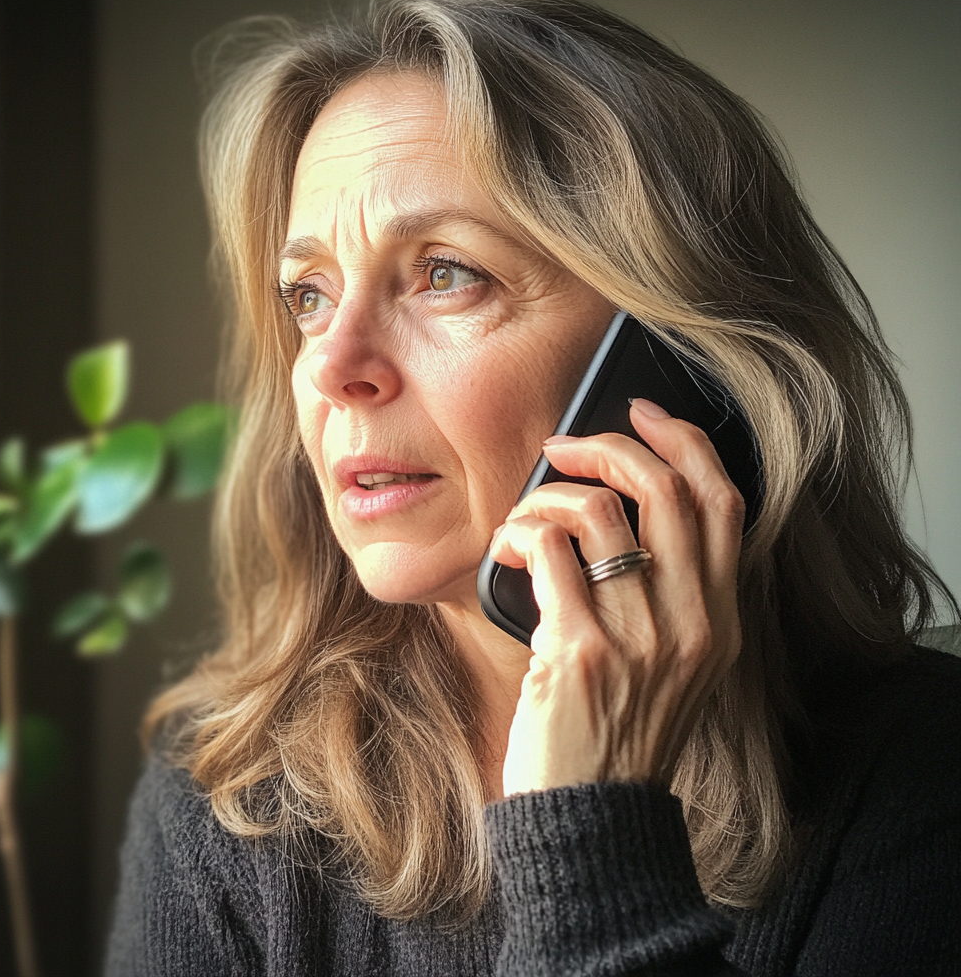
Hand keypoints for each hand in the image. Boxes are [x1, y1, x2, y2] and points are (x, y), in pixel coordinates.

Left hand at [489, 398, 744, 794]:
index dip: (685, 443)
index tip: (646, 415)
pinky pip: (548, 552)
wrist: (595, 816)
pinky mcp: (582, 651)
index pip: (724, 503)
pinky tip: (505, 550)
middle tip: (565, 445)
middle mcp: (692, 622)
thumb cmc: (620, 734)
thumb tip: (614, 513)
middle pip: (666, 489)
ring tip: (523, 518)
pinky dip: (519, 533)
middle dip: (609, 446)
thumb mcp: (674, 667)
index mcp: (719, 620)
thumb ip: (667, 597)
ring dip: (547, 496)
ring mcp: (641, 637)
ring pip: (598, 511)